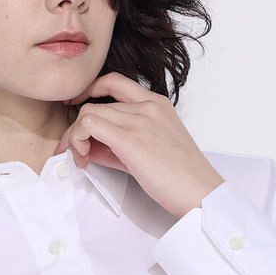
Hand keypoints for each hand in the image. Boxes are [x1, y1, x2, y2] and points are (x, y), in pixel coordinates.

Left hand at [55, 72, 223, 218]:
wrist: (200, 192)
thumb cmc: (180, 177)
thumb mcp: (149, 151)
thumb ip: (119, 143)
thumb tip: (88, 145)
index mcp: (157, 103)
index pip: (115, 82)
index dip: (90, 89)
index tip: (77, 106)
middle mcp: (148, 105)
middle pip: (96, 102)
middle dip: (77, 128)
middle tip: (75, 151)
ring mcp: (140, 119)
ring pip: (88, 113)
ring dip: (75, 136)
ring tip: (80, 158)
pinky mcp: (131, 138)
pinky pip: (89, 125)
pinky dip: (77, 139)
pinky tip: (83, 157)